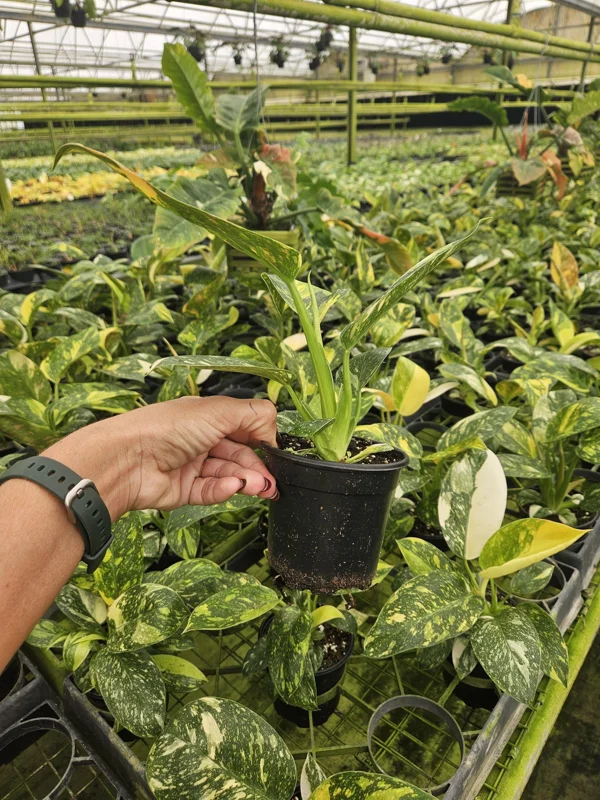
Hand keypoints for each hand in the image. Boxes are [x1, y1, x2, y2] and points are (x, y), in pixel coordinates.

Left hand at [43, 396, 278, 519]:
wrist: (128, 459)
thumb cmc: (166, 427)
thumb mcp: (218, 411)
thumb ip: (254, 415)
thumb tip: (274, 430)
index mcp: (207, 416)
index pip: (244, 426)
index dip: (261, 438)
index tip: (274, 450)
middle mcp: (200, 439)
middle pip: (239, 454)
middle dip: (258, 466)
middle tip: (272, 480)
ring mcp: (192, 465)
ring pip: (228, 475)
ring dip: (245, 480)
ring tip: (259, 487)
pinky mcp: (184, 490)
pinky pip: (211, 492)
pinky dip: (224, 490)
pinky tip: (233, 488)